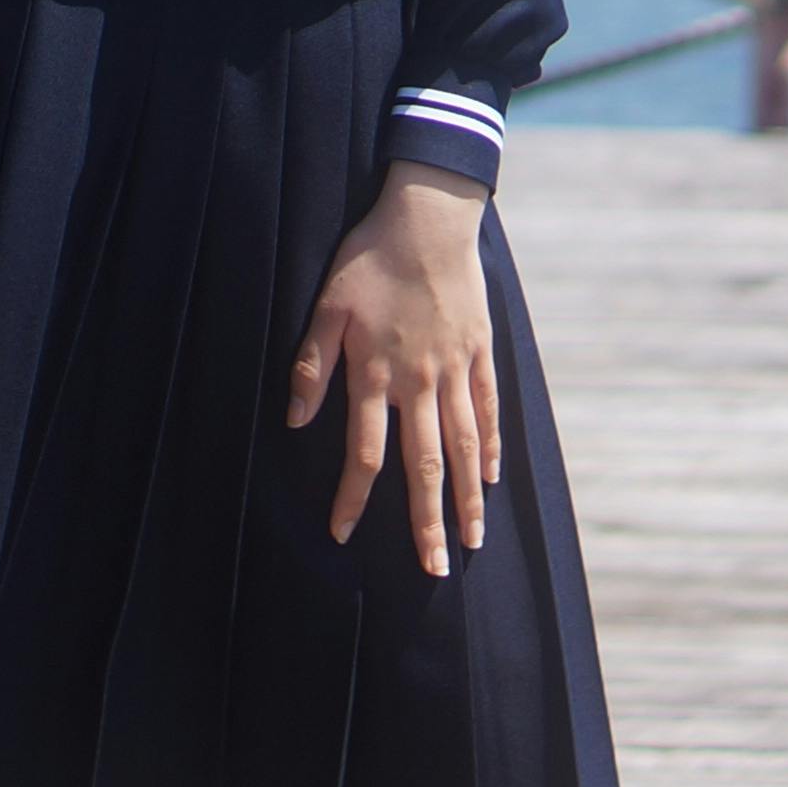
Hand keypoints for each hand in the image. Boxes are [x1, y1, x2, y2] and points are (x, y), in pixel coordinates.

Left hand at [286, 161, 499, 575]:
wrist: (429, 217)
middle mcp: (419, 382)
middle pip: (425, 466)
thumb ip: (311, 365)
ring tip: (472, 541)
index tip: (341, 533)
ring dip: (467, 498)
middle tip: (433, 569)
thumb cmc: (370, 259)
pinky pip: (489, 410)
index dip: (352, 497)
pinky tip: (493, 479)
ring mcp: (455, 370)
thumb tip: (294, 419)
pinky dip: (492, 448)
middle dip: (426, 522)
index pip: (365, 453)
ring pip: (465, 447)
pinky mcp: (480, 352)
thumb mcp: (326, 306)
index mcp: (376, 373)